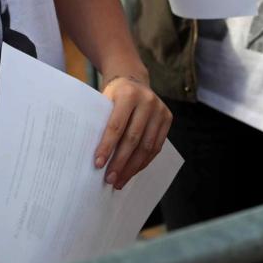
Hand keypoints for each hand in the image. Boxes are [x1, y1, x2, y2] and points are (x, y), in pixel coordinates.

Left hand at [94, 74, 172, 189]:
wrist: (133, 81)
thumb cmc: (113, 96)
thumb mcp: (104, 101)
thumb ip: (101, 122)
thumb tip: (95, 157)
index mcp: (128, 94)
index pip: (116, 125)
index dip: (107, 146)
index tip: (98, 164)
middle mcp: (147, 100)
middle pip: (133, 138)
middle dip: (120, 162)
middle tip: (109, 179)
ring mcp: (160, 109)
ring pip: (147, 146)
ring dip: (132, 167)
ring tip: (119, 181)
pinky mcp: (167, 118)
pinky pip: (156, 146)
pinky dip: (143, 162)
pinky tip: (132, 172)